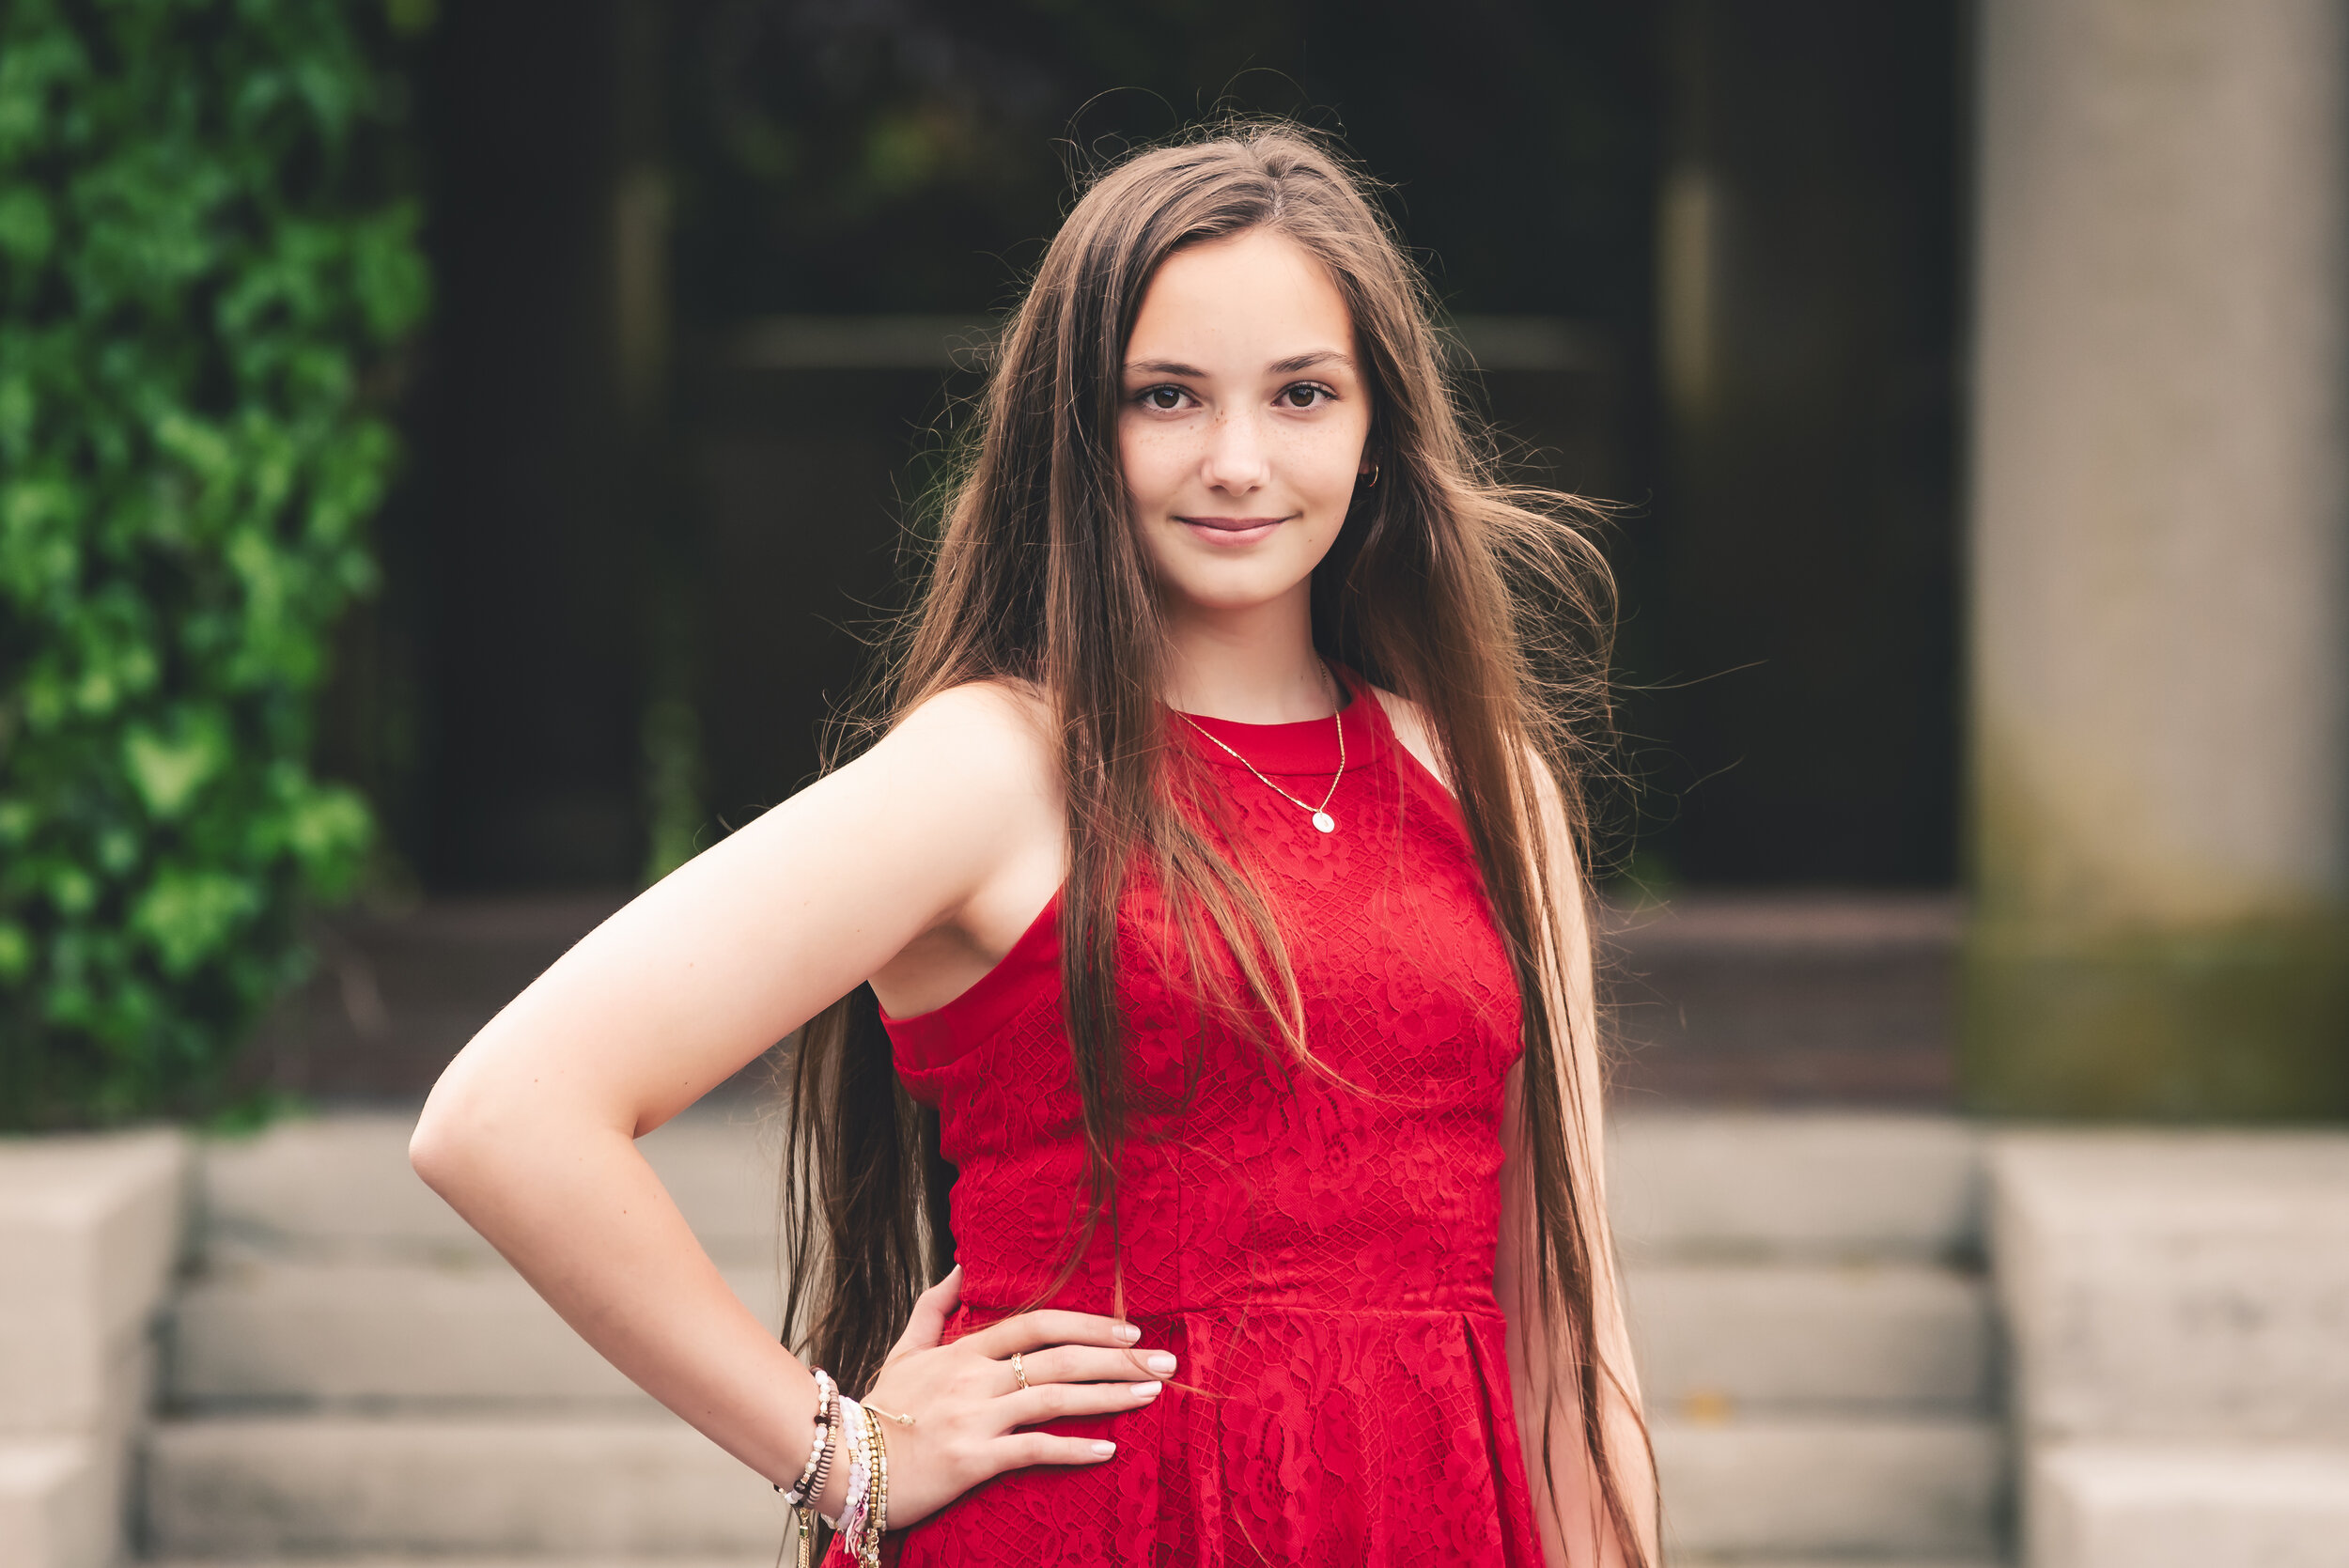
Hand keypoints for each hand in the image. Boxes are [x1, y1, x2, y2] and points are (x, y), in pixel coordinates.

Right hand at [835, 1266, 1170, 1528]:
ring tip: (1150, 1394)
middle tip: (1164, 1361)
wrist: (842, 1461)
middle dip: (1117, 1359)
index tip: (1130, 1330)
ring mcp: (973, 1419)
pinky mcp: (971, 1460)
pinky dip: (1073, 1449)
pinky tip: (1108, 1449)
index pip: (1036, 1325)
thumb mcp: (904, 1351)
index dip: (1087, 1324)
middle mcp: (973, 1379)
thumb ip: (933, 1308)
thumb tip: (960, 1266)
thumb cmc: (879, 1410)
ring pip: (1054, 1399)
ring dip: (1108, 1395)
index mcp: (962, 1351)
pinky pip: (1032, 1450)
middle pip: (1058, 1359)